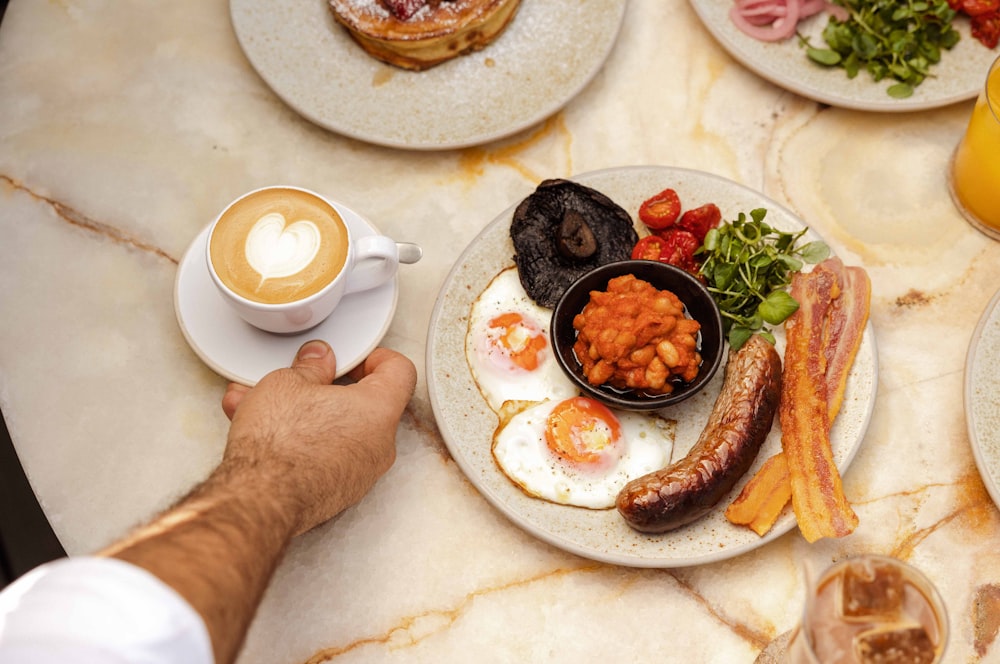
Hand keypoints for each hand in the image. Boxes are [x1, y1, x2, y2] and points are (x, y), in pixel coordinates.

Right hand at [219, 341, 416, 535]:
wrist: (259, 500)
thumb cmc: (278, 444)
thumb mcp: (287, 382)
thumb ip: (311, 367)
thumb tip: (318, 361)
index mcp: (379, 410)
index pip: (400, 371)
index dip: (377, 358)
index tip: (353, 359)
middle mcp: (380, 445)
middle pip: (367, 404)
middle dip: (330, 388)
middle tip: (303, 380)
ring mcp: (362, 473)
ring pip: (340, 431)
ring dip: (307, 415)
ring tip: (265, 405)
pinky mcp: (340, 492)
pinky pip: (328, 456)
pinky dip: (304, 442)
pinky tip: (267, 434)